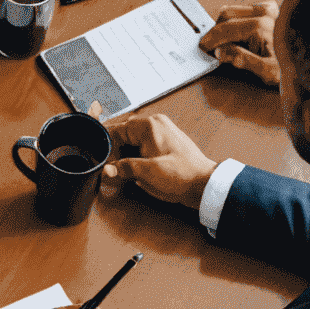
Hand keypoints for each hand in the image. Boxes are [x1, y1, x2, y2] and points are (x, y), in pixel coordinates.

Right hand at [101, 112, 216, 208]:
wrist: (205, 184)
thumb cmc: (183, 174)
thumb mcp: (148, 172)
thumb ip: (125, 168)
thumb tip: (107, 169)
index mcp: (149, 125)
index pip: (116, 129)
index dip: (108, 146)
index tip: (104, 161)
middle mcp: (155, 124)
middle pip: (124, 134)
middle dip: (116, 151)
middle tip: (112, 167)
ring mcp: (161, 133)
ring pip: (132, 140)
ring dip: (126, 154)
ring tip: (124, 169)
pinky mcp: (165, 143)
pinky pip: (143, 145)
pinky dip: (136, 156)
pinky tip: (136, 168)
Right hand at [199, 1, 280, 85]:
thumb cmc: (295, 68)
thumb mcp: (267, 72)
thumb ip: (242, 60)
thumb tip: (220, 52)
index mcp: (260, 27)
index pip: (224, 29)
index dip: (210, 40)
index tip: (203, 49)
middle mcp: (265, 14)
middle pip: (226, 15)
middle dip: (216, 31)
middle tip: (212, 47)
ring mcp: (270, 9)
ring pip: (235, 10)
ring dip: (226, 24)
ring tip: (227, 42)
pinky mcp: (274, 9)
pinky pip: (247, 9)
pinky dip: (239, 20)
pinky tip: (242, 35)